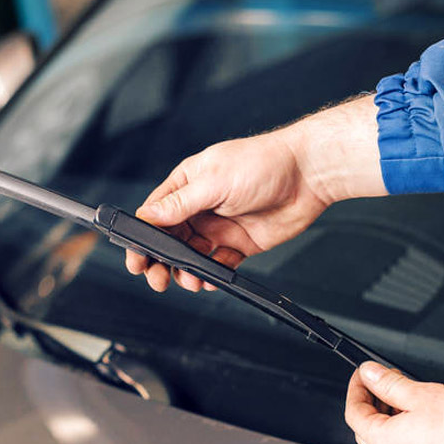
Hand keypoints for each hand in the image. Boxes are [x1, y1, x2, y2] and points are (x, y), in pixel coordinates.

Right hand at [125, 94, 385, 291]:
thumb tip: (147, 216)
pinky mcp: (239, 243)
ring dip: (186, 271)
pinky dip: (211, 275)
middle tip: (158, 279)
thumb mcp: (214, 181)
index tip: (136, 259)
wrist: (308, 175)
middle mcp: (200, 206)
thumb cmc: (263, 163)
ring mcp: (219, 225)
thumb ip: (179, 203)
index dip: (141, 238)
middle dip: (160, 262)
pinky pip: (218, 264)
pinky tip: (210, 280)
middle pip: (168, 240)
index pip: (154, 215)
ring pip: (191, 256)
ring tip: (190, 280)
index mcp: (187, 184)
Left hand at [345, 362, 443, 443]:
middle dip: (373, 403)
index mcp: (384, 442)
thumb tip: (371, 374)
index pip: (354, 413)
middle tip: (386, 384)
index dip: (357, 389)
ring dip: (391, 420)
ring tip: (410, 399)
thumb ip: (390, 383)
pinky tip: (425, 422)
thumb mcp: (422, 393)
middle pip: (367, 430)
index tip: (364, 375)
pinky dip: (407, 436)